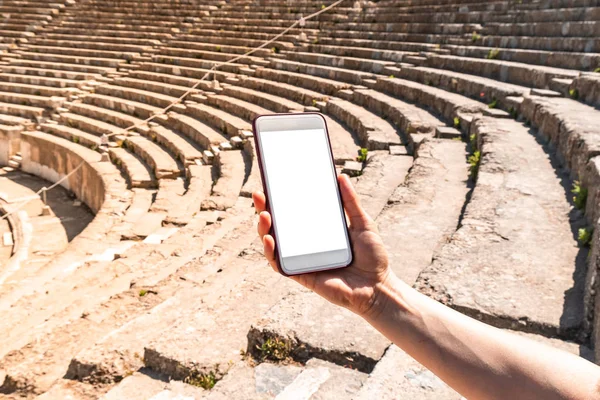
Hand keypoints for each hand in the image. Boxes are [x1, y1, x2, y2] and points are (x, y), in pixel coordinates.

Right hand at [252, 174, 391, 317]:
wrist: (378, 287)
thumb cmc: (372, 257)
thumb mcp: (363, 223)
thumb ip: (351, 202)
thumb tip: (341, 176)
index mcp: (318, 231)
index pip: (294, 212)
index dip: (280, 199)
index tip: (271, 183)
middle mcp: (306, 245)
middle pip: (279, 226)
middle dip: (265, 210)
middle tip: (259, 195)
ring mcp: (302, 260)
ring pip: (274, 245)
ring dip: (264, 230)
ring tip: (264, 215)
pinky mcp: (301, 276)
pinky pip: (280, 265)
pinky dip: (271, 253)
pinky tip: (269, 240)